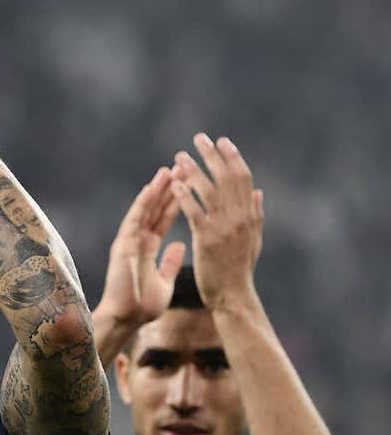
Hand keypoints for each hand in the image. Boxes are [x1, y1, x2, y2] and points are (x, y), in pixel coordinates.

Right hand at [97, 167, 185, 327]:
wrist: (125, 320)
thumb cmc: (143, 306)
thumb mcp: (164, 281)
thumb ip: (170, 261)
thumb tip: (180, 244)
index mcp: (148, 248)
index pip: (164, 218)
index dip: (176, 200)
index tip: (188, 181)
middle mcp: (137, 241)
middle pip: (155, 209)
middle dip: (169, 188)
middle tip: (181, 165)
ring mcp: (129, 242)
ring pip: (145, 210)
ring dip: (157, 189)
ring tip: (169, 169)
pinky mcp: (123, 246)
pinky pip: (134, 221)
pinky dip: (142, 204)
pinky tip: (151, 188)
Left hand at [170, 133, 263, 309]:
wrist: (232, 296)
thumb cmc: (239, 269)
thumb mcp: (253, 240)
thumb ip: (255, 214)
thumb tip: (258, 191)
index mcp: (250, 215)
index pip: (243, 178)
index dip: (233, 158)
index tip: (222, 141)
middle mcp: (240, 218)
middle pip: (227, 178)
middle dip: (213, 156)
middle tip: (199, 138)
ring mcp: (224, 229)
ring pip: (209, 192)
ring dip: (195, 171)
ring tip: (181, 156)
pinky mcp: (206, 241)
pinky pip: (195, 213)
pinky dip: (186, 196)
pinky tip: (175, 184)